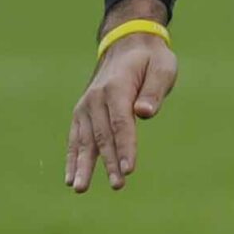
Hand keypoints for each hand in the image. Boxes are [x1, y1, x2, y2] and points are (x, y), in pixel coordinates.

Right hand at [66, 24, 177, 193]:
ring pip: (85, 140)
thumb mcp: (163, 67)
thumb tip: (144, 113)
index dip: (125, 147)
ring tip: (81, 189)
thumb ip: (154, 90)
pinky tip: (71, 179)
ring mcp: (85, 106)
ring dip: (85, 166)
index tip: (129, 169)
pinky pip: (75, 138)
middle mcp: (95, 98)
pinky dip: (72, 158)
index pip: (121, 123)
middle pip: (103, 135)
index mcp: (116, 87)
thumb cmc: (151, 59)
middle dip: (110, 162)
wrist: (128, 45)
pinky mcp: (81, 113)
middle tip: (118, 184)